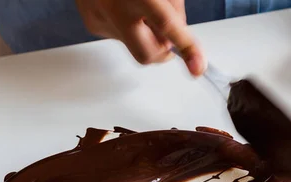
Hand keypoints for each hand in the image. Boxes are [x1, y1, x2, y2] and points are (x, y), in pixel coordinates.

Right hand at [75, 0, 205, 75]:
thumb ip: (173, 7)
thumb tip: (180, 34)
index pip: (166, 25)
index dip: (186, 47)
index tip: (198, 65)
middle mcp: (115, 8)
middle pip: (147, 54)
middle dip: (162, 52)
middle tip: (169, 38)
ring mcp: (101, 19)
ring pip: (134, 46)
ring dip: (144, 34)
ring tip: (139, 6)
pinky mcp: (93, 25)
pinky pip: (121, 37)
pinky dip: (129, 26)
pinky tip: (123, 6)